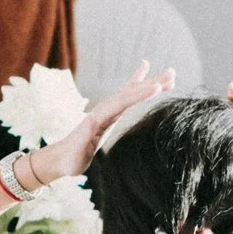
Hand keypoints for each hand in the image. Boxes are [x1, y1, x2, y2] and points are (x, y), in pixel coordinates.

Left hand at [31, 61, 175, 182]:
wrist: (60, 158)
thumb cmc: (70, 158)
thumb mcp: (77, 150)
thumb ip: (84, 136)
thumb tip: (92, 120)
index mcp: (99, 117)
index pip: (122, 103)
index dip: (139, 95)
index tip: (157, 88)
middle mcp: (105, 110)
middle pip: (131, 93)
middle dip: (150, 85)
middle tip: (171, 75)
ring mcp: (109, 111)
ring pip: (132, 93)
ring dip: (151, 84)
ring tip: (171, 75)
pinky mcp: (112, 115)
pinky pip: (129, 98)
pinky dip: (139, 87)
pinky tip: (148, 78)